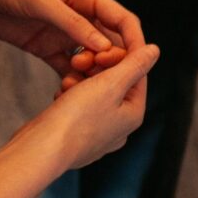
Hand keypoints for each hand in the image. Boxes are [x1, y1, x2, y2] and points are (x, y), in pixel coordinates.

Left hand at [0, 0, 141, 82]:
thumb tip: (106, 48)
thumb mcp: (40, 0)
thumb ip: (72, 22)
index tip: (139, 64)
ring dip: (91, 75)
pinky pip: (67, 68)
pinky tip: (66, 93)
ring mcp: (62, 33)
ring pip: (91, 59)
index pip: (121, 20)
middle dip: (112, 64)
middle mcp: (79, 16)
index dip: (134, 42)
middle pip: (111, 44)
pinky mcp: (44, 48)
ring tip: (79, 87)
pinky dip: (71, 81)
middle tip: (100, 80)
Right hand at [25, 43, 160, 169]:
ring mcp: (98, 134)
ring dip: (79, 81)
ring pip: (93, 94)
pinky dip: (69, 97)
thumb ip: (134, 65)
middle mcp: (119, 127)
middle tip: (78, 61)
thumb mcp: (109, 85)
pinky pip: (77, 107)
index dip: (117, 55)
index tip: (98, 48)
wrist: (43, 149)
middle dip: (94, 68)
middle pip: (113, 83)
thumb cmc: (76, 119)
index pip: (136, 74)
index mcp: (133, 115)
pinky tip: (59, 97)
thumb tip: (154, 51)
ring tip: (66, 83)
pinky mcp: (77, 135)